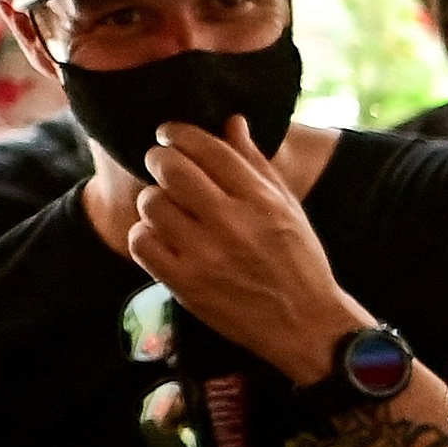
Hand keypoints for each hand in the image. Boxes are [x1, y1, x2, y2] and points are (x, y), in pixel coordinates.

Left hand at [122, 121, 354, 383]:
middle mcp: (233, 224)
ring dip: (153, 201)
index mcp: (261, 201)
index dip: (178, 133)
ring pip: (151, 204)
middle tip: (159, 164)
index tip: (168, 133)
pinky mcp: (185, 283)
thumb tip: (231, 122)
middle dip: (158, 159)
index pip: (208, 148)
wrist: (306, 325)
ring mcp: (206, 255)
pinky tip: (162, 238)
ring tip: (167, 209)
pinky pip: (141, 242)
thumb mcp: (288, 208)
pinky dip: (145, 235)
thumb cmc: (299, 262)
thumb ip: (256, 164)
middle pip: (171, 169)